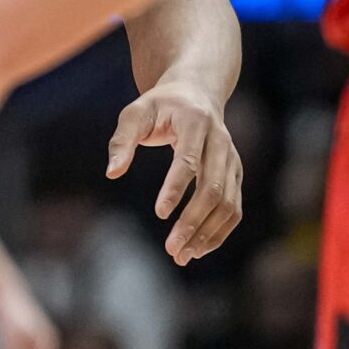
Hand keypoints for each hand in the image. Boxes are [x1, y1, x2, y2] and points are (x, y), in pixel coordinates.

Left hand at [109, 81, 244, 265]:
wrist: (197, 92)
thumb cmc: (161, 105)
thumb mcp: (136, 112)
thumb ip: (122, 140)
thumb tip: (112, 173)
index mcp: (195, 122)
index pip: (189, 161)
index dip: (176, 188)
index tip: (159, 213)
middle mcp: (221, 141)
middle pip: (213, 188)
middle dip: (193, 221)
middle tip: (171, 249)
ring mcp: (232, 158)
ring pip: (228, 203)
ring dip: (207, 233)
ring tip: (182, 255)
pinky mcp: (236, 173)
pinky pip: (234, 208)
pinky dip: (219, 231)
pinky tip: (198, 249)